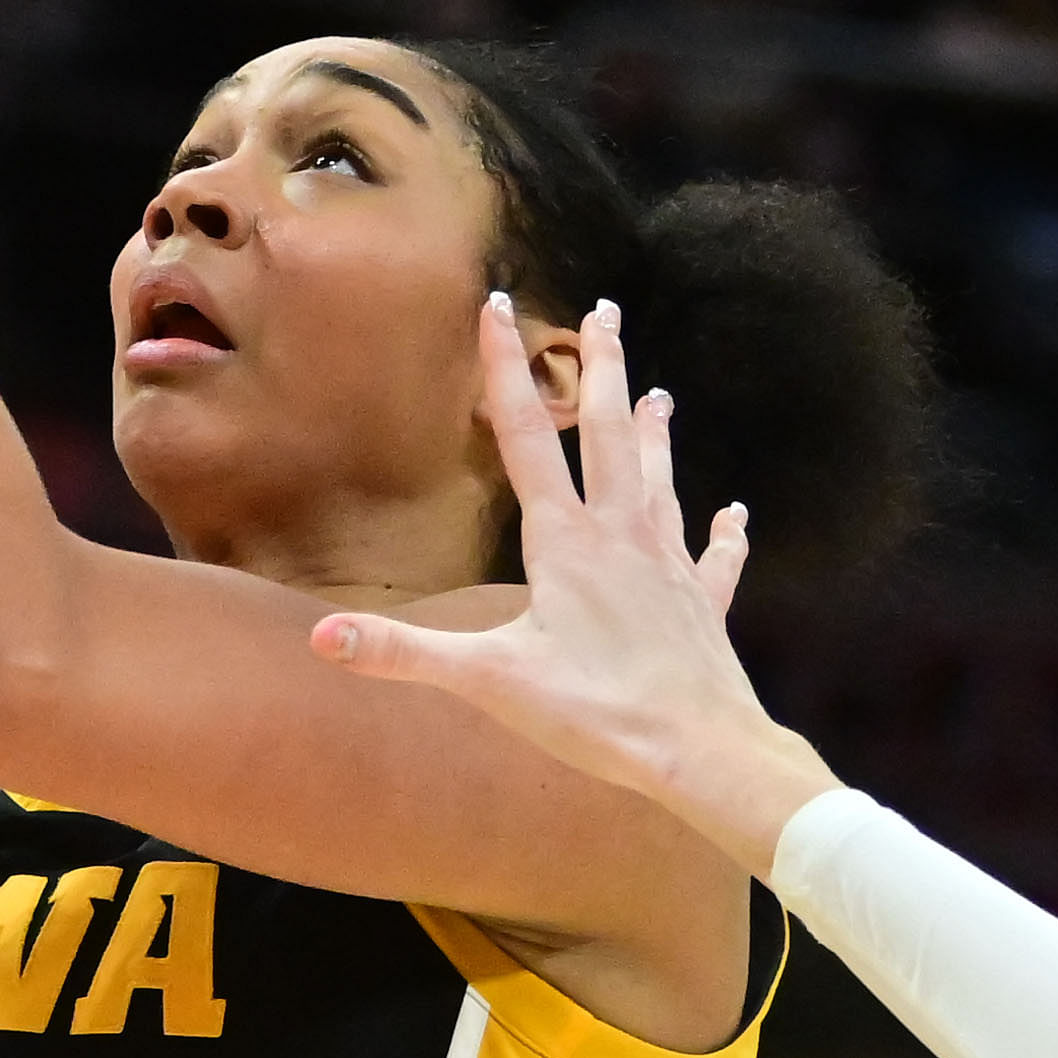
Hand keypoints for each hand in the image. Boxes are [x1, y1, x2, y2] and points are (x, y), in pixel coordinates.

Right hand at [309, 295, 841, 865]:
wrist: (702, 751)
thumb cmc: (597, 713)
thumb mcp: (489, 682)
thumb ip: (404, 654)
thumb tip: (322, 637)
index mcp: (566, 542)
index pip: (524, 437)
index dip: (505, 370)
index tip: (498, 307)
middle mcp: (621, 536)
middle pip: (607, 435)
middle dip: (602, 370)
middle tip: (606, 312)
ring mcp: (669, 567)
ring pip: (660, 482)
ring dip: (655, 437)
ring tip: (659, 395)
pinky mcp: (703, 605)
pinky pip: (714, 560)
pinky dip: (724, 535)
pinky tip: (735, 516)